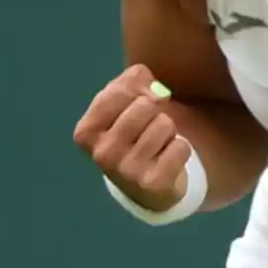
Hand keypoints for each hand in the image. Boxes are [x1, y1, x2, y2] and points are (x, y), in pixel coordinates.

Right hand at [73, 64, 193, 211]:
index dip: (138, 88)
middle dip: (154, 111)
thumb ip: (133, 82)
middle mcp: (102, 153)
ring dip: (168, 131)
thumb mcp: (121, 102)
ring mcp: (127, 171)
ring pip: (165, 123)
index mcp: (86, 131)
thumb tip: (156, 91)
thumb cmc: (131, 132)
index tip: (137, 101)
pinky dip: (180, 149)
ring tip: (156, 145)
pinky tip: (166, 160)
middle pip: (145, 105)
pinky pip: (181, 146)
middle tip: (147, 128)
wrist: (144, 185)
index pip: (120, 90)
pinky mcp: (153, 183)